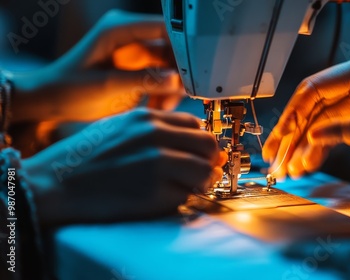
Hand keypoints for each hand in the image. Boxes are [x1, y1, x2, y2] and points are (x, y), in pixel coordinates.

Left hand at [10, 10, 183, 122]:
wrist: (51, 101)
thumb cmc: (68, 88)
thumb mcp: (106, 84)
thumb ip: (143, 80)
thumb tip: (176, 81)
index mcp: (121, 29)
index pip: (165, 27)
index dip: (185, 44)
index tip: (199, 66)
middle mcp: (132, 38)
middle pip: (172, 49)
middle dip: (180, 72)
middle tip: (183, 94)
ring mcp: (136, 55)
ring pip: (170, 67)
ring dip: (173, 87)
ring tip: (164, 106)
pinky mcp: (138, 71)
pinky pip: (162, 80)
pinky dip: (164, 94)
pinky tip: (157, 107)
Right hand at [22, 109, 222, 224]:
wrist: (52, 182)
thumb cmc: (82, 157)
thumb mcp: (119, 127)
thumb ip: (155, 130)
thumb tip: (189, 141)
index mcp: (146, 117)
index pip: (195, 124)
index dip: (200, 141)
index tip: (198, 153)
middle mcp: (155, 135)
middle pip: (208, 144)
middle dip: (209, 160)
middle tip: (200, 172)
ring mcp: (156, 163)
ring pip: (206, 171)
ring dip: (201, 182)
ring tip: (186, 187)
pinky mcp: (153, 192)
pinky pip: (187, 195)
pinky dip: (182, 198)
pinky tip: (165, 198)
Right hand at [263, 50, 349, 178]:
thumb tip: (315, 136)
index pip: (315, 89)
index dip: (293, 114)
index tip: (280, 137)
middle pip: (310, 105)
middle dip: (290, 133)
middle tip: (273, 156)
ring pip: (317, 119)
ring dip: (301, 144)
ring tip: (287, 168)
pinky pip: (330, 128)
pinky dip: (318, 146)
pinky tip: (306, 163)